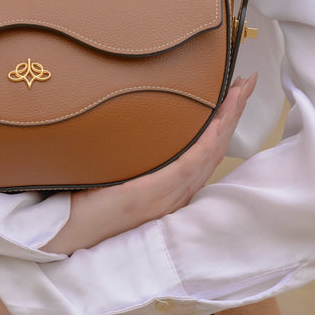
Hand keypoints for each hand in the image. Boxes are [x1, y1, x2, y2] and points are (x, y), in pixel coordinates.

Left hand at [41, 73, 257, 254]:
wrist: (67, 232)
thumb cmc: (87, 202)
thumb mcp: (117, 172)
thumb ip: (133, 152)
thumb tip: (133, 117)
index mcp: (170, 190)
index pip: (206, 152)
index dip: (225, 124)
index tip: (236, 94)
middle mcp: (175, 195)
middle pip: (215, 149)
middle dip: (234, 113)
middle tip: (247, 82)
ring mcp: (166, 196)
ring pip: (208, 153)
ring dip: (227, 121)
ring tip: (239, 91)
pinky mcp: (150, 194)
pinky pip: (186, 165)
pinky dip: (206, 143)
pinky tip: (217, 124)